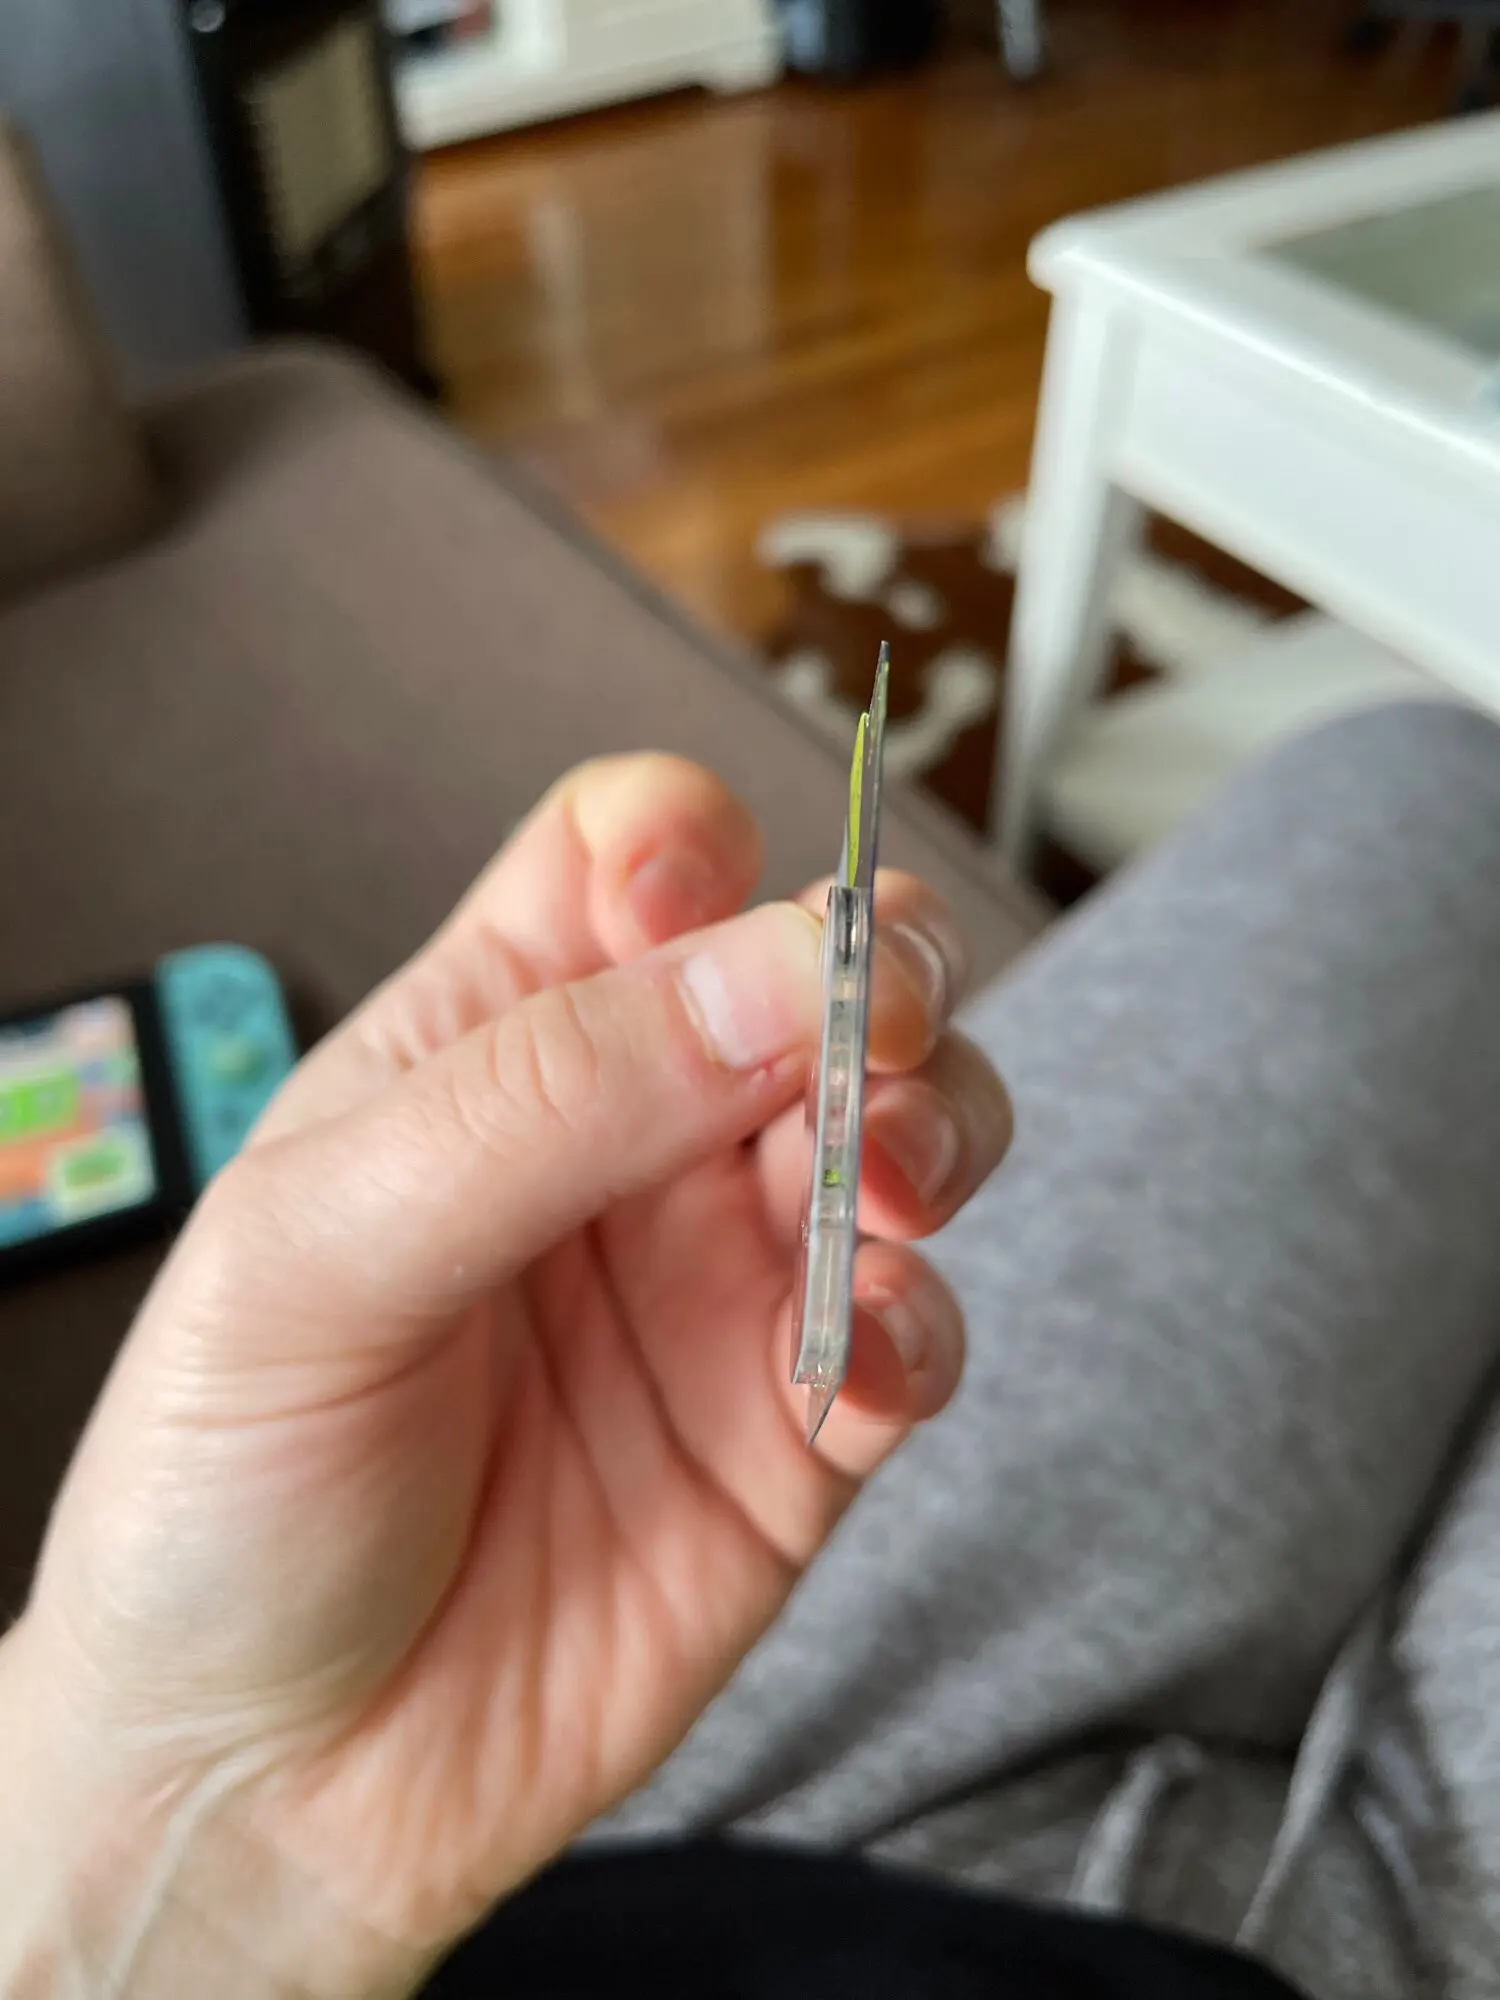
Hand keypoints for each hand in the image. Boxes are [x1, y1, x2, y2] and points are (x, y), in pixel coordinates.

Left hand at [0, 756, 1011, 1998]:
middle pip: (809, 974)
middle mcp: (624, 1147)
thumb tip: (770, 973)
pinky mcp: (789, 1435)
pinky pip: (916, 1338)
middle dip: (877, 970)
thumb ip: (544, 1101)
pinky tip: (857, 1364)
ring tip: (880, 1186)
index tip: (717, 895)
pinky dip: (922, 1328)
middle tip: (879, 1029)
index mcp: (485, 1049)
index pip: (629, 864)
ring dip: (934, 1131)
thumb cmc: (223, 1495)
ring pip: (903, 1133)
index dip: (693, 847)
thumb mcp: (317, 1257)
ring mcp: (716, 1284)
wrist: (257, 1790)